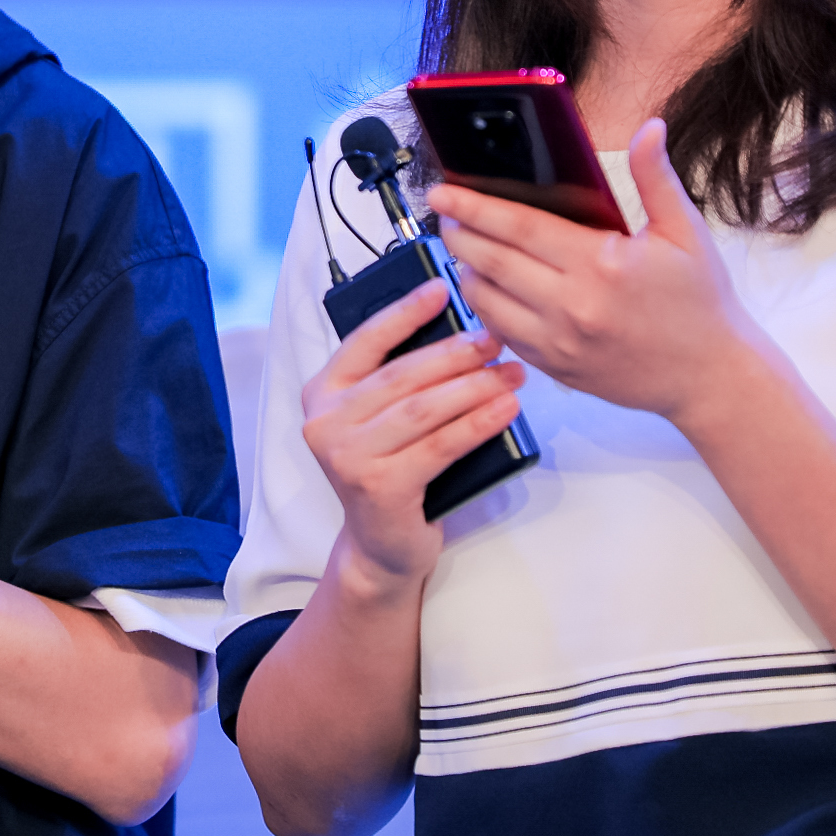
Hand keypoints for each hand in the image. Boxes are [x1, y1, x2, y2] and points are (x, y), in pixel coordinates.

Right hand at [303, 279, 522, 589]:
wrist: (381, 546)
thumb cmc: (392, 471)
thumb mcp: (384, 420)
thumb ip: (401, 383)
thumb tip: (459, 336)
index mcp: (323, 392)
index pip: (364, 340)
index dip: (404, 311)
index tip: (442, 288)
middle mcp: (325, 421)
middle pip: (401, 375)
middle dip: (455, 353)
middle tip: (496, 341)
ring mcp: (346, 456)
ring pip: (422, 408)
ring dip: (474, 388)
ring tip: (512, 375)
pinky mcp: (377, 486)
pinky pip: (438, 446)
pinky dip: (477, 425)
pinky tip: (505, 410)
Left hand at [431, 118, 774, 425]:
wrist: (710, 377)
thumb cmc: (700, 303)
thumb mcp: (685, 233)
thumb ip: (656, 178)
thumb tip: (650, 128)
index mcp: (601, 265)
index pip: (519, 227)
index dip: (475, 206)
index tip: (443, 191)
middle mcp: (572, 305)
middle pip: (491, 261)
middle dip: (458, 232)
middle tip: (443, 212)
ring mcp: (559, 341)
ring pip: (486, 299)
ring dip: (465, 269)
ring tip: (463, 246)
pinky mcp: (554, 367)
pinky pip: (500, 332)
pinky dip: (484, 306)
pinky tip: (486, 286)